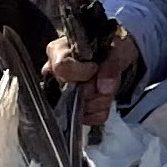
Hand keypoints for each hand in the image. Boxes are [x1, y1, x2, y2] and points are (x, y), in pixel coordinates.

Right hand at [45, 21, 142, 135]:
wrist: (112, 58)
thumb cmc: (106, 48)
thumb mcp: (114, 48)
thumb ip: (110, 66)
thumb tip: (104, 89)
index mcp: (57, 52)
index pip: (62, 68)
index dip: (83, 71)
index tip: (95, 67)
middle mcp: (53, 75)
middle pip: (73, 93)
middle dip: (96, 88)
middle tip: (104, 76)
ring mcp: (60, 95)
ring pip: (83, 108)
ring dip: (102, 98)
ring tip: (104, 85)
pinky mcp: (71, 111)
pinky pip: (90, 118)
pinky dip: (101, 109)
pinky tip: (102, 96)